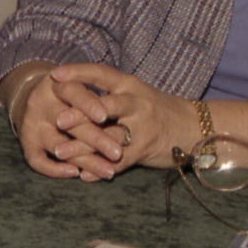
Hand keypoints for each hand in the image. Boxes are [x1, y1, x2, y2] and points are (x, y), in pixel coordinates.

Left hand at [13, 65, 192, 179]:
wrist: (193, 128)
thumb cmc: (155, 109)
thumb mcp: (134, 93)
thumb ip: (106, 94)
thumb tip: (66, 90)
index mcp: (129, 85)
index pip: (101, 74)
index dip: (77, 73)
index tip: (54, 75)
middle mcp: (136, 103)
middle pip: (105, 107)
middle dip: (80, 114)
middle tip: (58, 120)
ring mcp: (142, 128)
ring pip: (109, 138)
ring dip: (83, 147)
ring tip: (60, 152)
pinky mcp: (145, 150)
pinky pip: (120, 161)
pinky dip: (100, 169)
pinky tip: (84, 175)